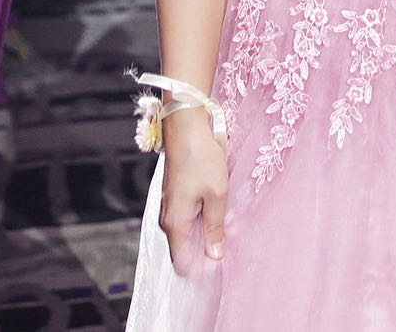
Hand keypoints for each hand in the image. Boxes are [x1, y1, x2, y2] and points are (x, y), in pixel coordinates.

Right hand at [159, 108, 228, 272]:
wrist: (186, 128)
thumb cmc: (202, 159)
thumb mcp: (216, 195)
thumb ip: (214, 227)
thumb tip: (214, 255)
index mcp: (174, 223)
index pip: (181, 262)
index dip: (199, 268)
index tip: (219, 266)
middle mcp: (167, 218)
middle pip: (183, 248)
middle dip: (203, 252)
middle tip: (228, 247)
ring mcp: (169, 206)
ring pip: (185, 232)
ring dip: (203, 234)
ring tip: (226, 230)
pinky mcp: (174, 195)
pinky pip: (185, 218)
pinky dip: (200, 220)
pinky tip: (217, 213)